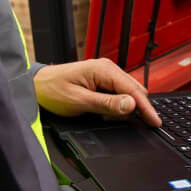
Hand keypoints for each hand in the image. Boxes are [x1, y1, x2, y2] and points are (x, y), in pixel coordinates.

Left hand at [33, 58, 160, 125]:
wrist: (36, 86)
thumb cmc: (52, 90)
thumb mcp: (80, 101)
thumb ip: (107, 104)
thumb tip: (131, 105)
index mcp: (104, 70)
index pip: (134, 90)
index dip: (146, 108)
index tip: (155, 122)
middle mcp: (108, 69)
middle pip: (135, 91)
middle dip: (134, 109)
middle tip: (120, 122)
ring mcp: (105, 74)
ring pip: (127, 94)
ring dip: (122, 108)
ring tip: (102, 115)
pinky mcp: (102, 81)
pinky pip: (118, 94)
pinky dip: (115, 106)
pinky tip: (102, 112)